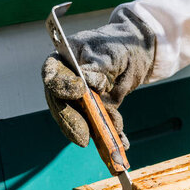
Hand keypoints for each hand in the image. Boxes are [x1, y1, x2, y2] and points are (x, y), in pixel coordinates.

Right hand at [42, 8, 154, 148]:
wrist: (136, 51)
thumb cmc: (119, 45)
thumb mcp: (110, 52)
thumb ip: (97, 66)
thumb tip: (86, 81)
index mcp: (63, 60)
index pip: (53, 75)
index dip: (62, 86)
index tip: (78, 91)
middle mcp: (67, 81)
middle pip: (62, 105)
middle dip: (73, 122)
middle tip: (83, 136)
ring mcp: (80, 98)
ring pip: (80, 119)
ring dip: (94, 132)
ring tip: (109, 144)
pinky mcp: (96, 109)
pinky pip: (99, 124)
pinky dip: (111, 134)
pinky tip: (122, 142)